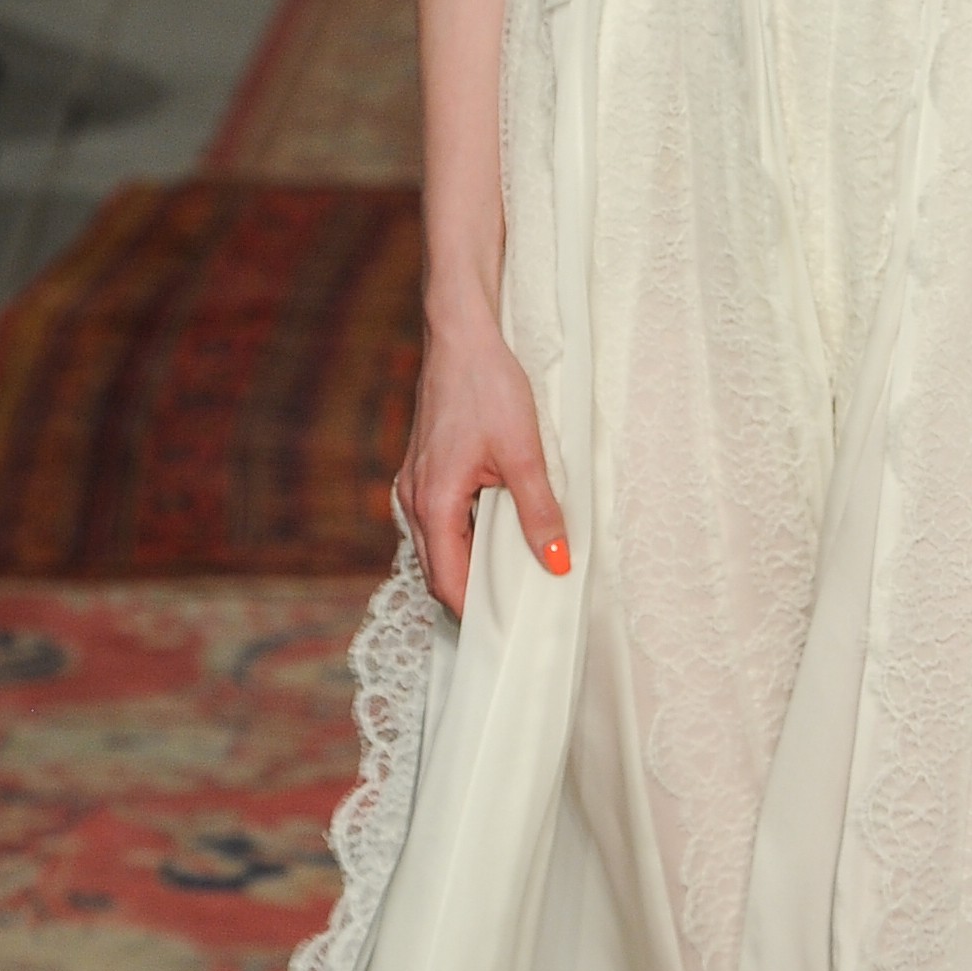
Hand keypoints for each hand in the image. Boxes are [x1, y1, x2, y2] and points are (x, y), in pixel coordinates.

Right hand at [396, 308, 567, 619]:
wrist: (461, 337)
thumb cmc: (487, 387)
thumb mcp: (524, 452)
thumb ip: (539, 512)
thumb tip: (557, 564)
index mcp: (434, 501)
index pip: (448, 580)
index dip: (475, 612)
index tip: (507, 633)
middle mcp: (414, 499)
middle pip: (438, 570)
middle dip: (472, 596)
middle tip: (516, 616)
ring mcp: (414, 485)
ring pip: (436, 547)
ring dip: (468, 567)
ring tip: (512, 582)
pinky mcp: (423, 471)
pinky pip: (438, 523)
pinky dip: (463, 540)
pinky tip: (495, 538)